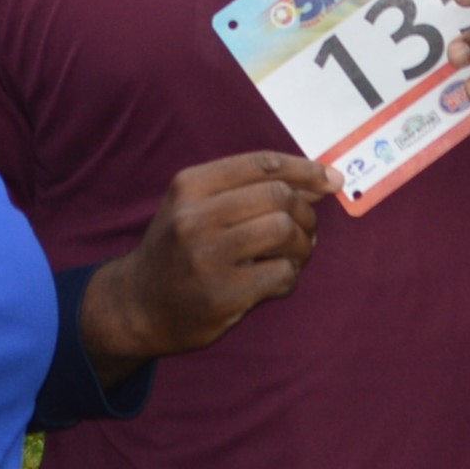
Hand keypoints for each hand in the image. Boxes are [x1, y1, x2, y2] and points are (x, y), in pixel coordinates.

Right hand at [79, 152, 332, 383]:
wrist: (138, 304)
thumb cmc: (177, 249)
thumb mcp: (195, 206)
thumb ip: (248, 190)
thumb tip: (318, 180)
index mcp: (190, 185)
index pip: (261, 164)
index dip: (305, 169)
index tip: (331, 179)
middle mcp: (195, 216)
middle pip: (279, 196)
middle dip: (305, 213)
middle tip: (306, 230)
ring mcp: (208, 256)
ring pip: (285, 231)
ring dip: (303, 245)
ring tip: (293, 255)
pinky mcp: (223, 294)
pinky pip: (283, 275)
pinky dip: (291, 277)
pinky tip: (277, 280)